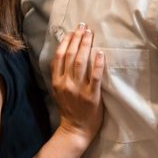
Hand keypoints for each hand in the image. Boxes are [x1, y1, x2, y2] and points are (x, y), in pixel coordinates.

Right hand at [50, 24, 104, 141]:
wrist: (75, 129)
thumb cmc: (69, 109)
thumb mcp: (59, 91)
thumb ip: (60, 75)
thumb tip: (66, 55)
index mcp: (57, 81)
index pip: (59, 57)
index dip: (66, 42)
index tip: (72, 31)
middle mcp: (66, 83)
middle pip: (70, 56)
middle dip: (77, 39)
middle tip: (84, 27)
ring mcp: (78, 89)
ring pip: (80, 63)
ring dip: (85, 46)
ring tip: (90, 34)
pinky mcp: (91, 96)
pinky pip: (95, 77)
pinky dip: (97, 64)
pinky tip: (100, 53)